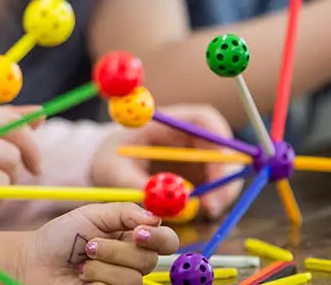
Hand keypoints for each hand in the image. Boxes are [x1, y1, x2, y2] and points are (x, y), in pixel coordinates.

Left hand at [18, 202, 176, 283]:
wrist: (35, 261)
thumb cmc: (61, 236)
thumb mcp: (92, 214)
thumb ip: (124, 212)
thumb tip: (155, 218)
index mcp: (133, 237)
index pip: (166, 240)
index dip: (159, 238)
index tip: (138, 233)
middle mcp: (132, 261)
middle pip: (149, 260)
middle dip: (117, 250)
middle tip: (91, 245)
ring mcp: (122, 282)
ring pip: (133, 278)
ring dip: (102, 267)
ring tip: (83, 263)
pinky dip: (96, 281)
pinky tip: (83, 278)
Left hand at [89, 105, 241, 219]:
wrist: (106, 169)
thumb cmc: (108, 160)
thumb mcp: (114, 172)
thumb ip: (140, 185)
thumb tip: (168, 201)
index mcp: (168, 122)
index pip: (203, 119)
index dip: (218, 137)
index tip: (221, 162)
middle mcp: (188, 138)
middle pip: (221, 148)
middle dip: (224, 176)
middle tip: (214, 203)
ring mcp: (196, 157)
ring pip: (223, 172)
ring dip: (220, 192)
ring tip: (203, 210)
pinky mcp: (198, 176)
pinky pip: (214, 188)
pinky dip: (211, 201)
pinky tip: (196, 211)